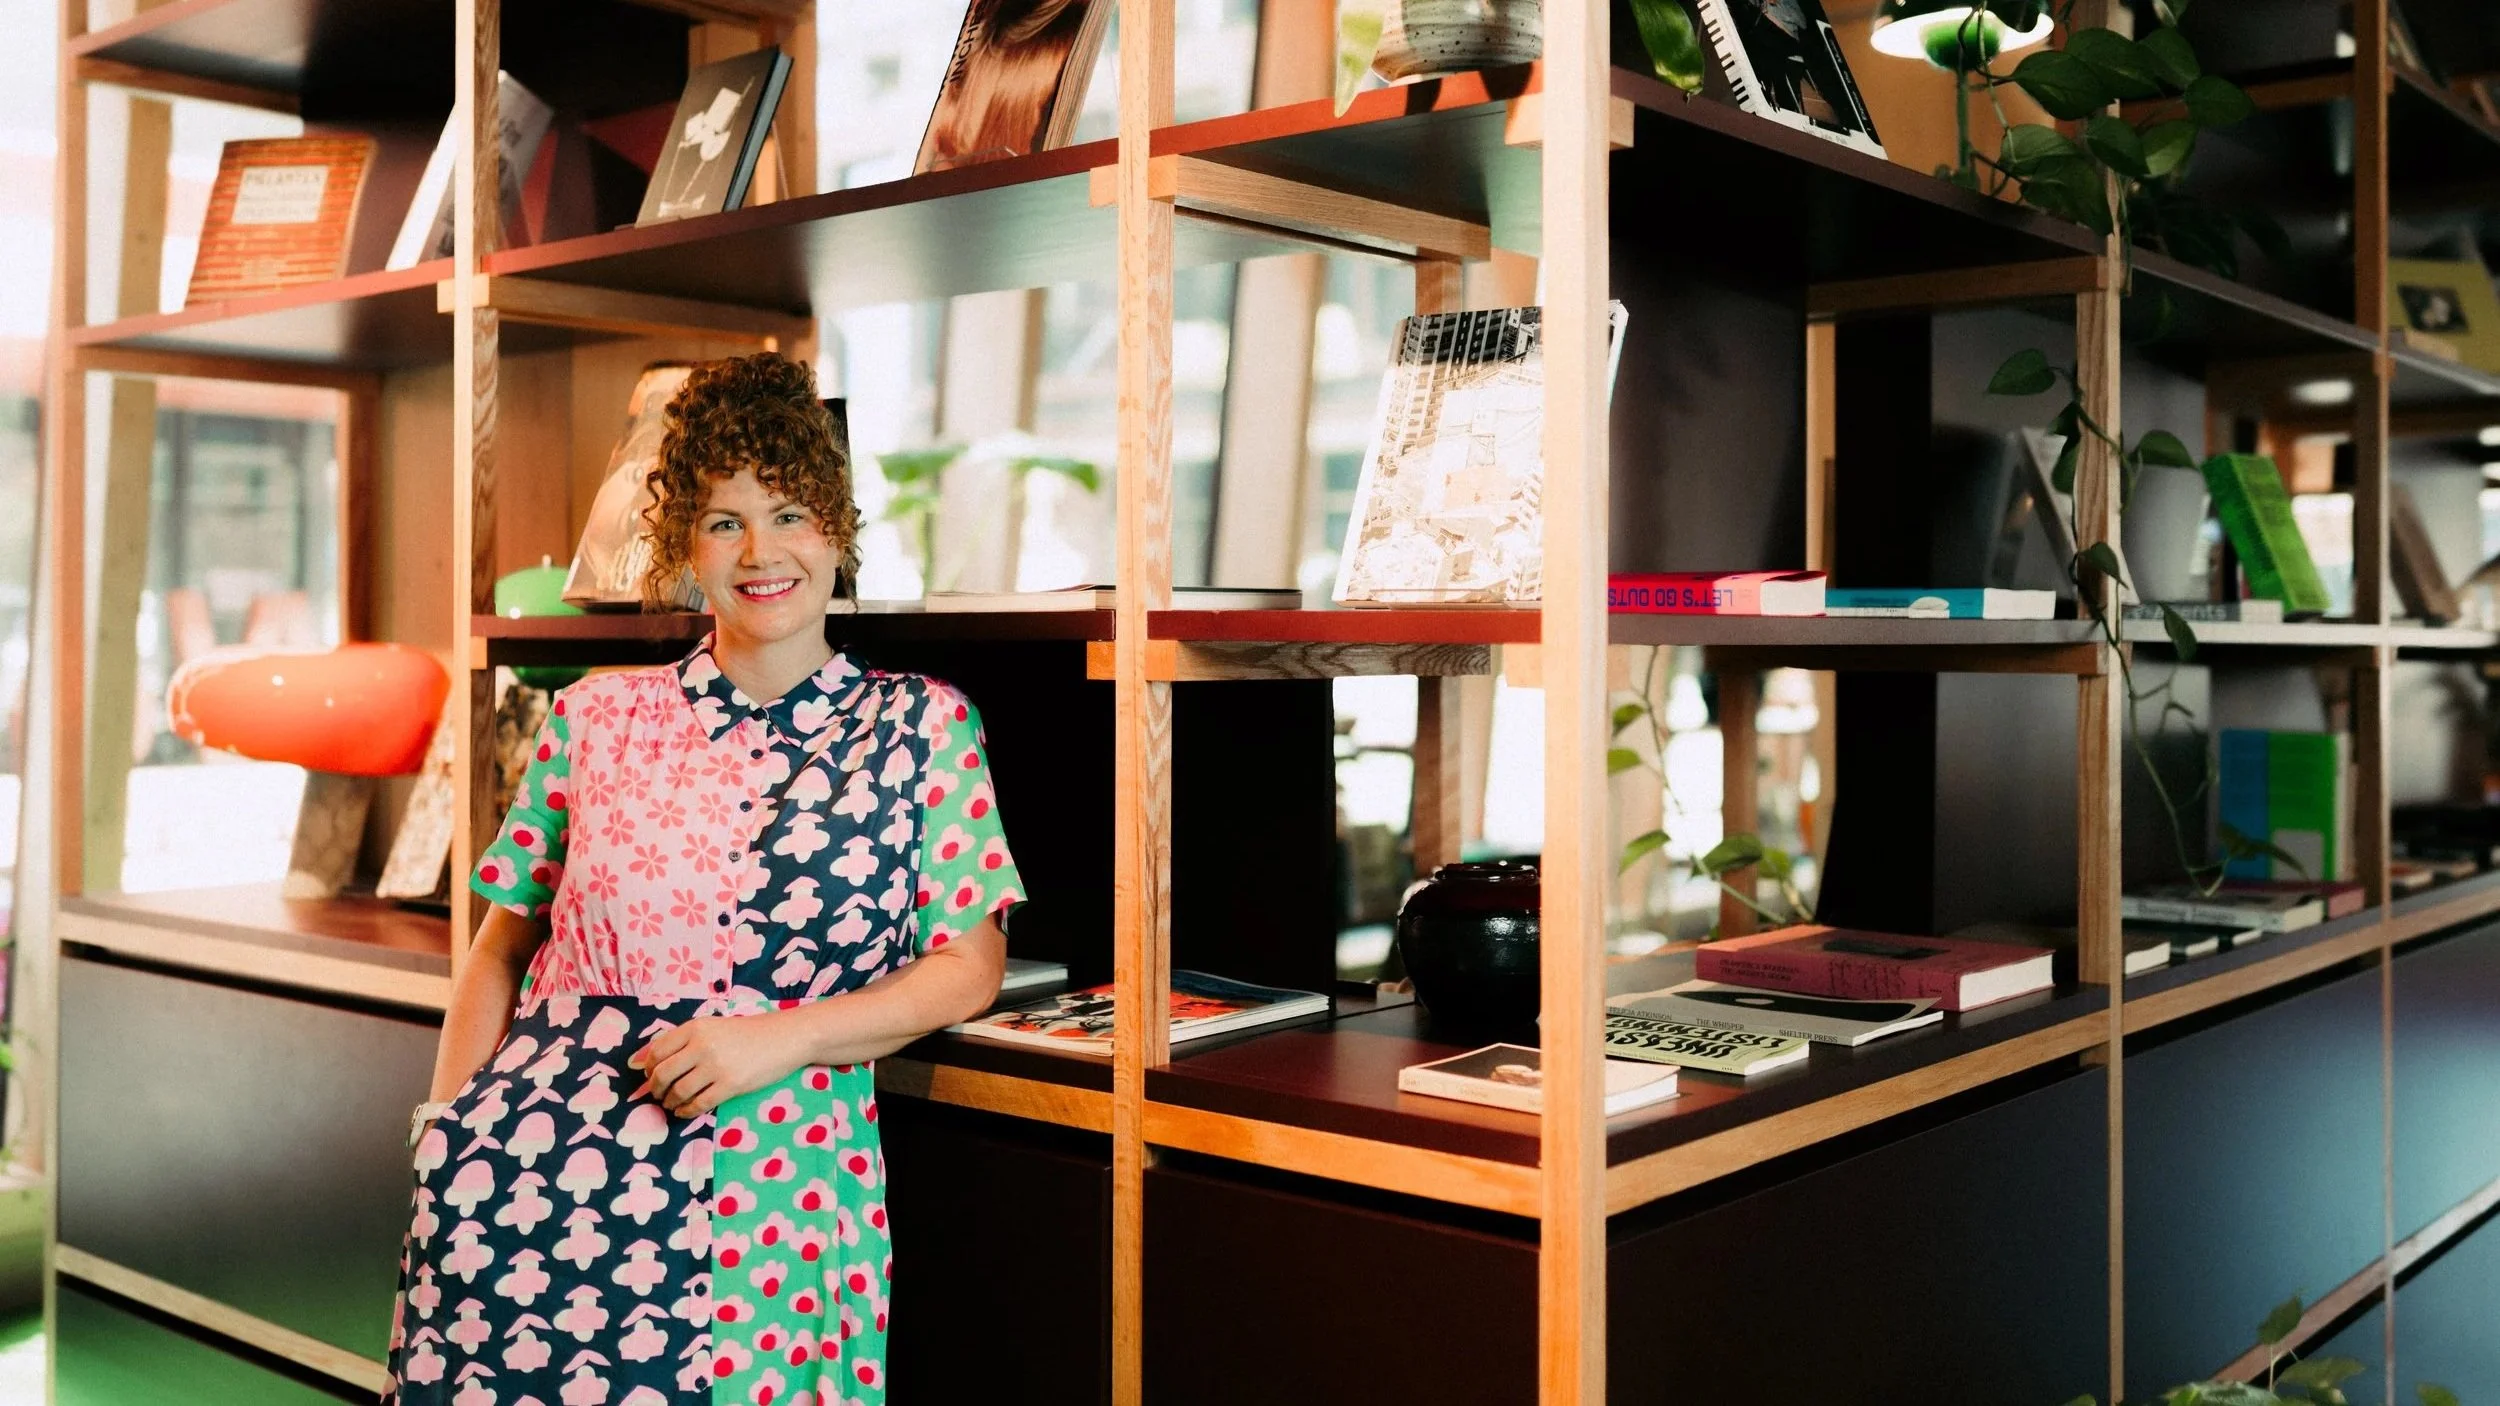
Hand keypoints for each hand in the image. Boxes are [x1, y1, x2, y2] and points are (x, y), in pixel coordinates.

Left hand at [628, 1014, 800, 1117]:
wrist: (784, 1038)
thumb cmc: (748, 1033)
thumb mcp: (713, 1027)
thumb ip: (685, 1041)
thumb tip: (647, 1062)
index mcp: (696, 1028)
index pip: (657, 1050)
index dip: (648, 1068)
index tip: (650, 1076)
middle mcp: (702, 1046)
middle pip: (663, 1074)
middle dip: (656, 1089)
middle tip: (658, 1095)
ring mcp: (716, 1067)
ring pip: (679, 1092)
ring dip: (670, 1102)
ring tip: (672, 1104)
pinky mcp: (731, 1085)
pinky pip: (699, 1104)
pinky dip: (687, 1111)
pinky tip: (685, 1111)